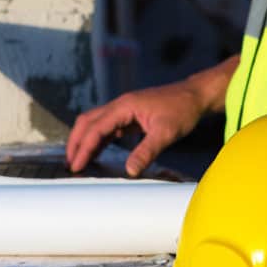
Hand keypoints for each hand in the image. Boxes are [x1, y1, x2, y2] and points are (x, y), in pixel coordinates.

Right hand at [66, 82, 207, 176]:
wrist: (195, 96)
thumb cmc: (182, 110)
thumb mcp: (166, 133)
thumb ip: (146, 151)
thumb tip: (130, 171)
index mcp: (124, 106)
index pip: (96, 128)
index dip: (84, 148)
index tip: (77, 166)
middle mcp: (120, 105)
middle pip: (87, 122)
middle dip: (76, 143)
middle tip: (71, 165)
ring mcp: (124, 110)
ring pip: (95, 123)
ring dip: (85, 141)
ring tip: (79, 161)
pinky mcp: (130, 116)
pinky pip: (107, 127)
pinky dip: (98, 140)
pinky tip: (97, 153)